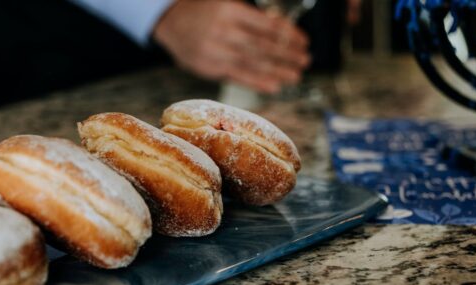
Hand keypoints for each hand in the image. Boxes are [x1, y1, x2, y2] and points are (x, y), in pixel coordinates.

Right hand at [153, 0, 309, 93]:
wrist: (171, 22)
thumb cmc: (205, 12)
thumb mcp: (227, 4)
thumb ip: (251, 17)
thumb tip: (282, 30)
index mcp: (229, 10)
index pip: (265, 25)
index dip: (287, 34)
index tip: (303, 41)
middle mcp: (222, 30)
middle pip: (261, 46)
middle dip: (286, 55)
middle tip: (305, 60)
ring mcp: (214, 51)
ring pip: (251, 63)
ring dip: (277, 71)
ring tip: (295, 75)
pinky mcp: (208, 67)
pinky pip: (237, 76)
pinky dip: (257, 82)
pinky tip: (274, 85)